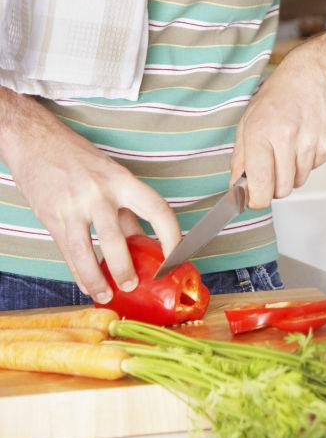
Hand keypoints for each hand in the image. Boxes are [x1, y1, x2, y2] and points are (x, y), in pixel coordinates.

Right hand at [1, 96, 181, 301]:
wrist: (37, 142)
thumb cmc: (79, 159)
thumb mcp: (111, 177)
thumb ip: (127, 210)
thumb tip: (146, 244)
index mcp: (122, 180)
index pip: (156, 209)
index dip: (172, 237)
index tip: (177, 258)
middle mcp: (99, 192)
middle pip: (117, 238)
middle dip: (126, 269)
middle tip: (133, 285)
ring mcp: (73, 206)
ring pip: (86, 252)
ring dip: (98, 280)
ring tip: (108, 295)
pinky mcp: (52, 218)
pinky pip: (68, 253)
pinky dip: (79, 274)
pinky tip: (87, 285)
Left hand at [230, 43, 325, 207]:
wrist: (317, 72)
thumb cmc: (281, 93)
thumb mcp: (249, 118)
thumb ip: (240, 156)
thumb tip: (237, 185)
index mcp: (261, 132)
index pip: (260, 189)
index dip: (256, 198)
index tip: (255, 196)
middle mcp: (288, 137)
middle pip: (282, 190)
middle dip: (275, 185)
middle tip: (273, 165)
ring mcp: (314, 140)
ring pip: (300, 180)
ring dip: (293, 170)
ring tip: (291, 144)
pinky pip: (316, 167)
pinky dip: (309, 159)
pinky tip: (306, 136)